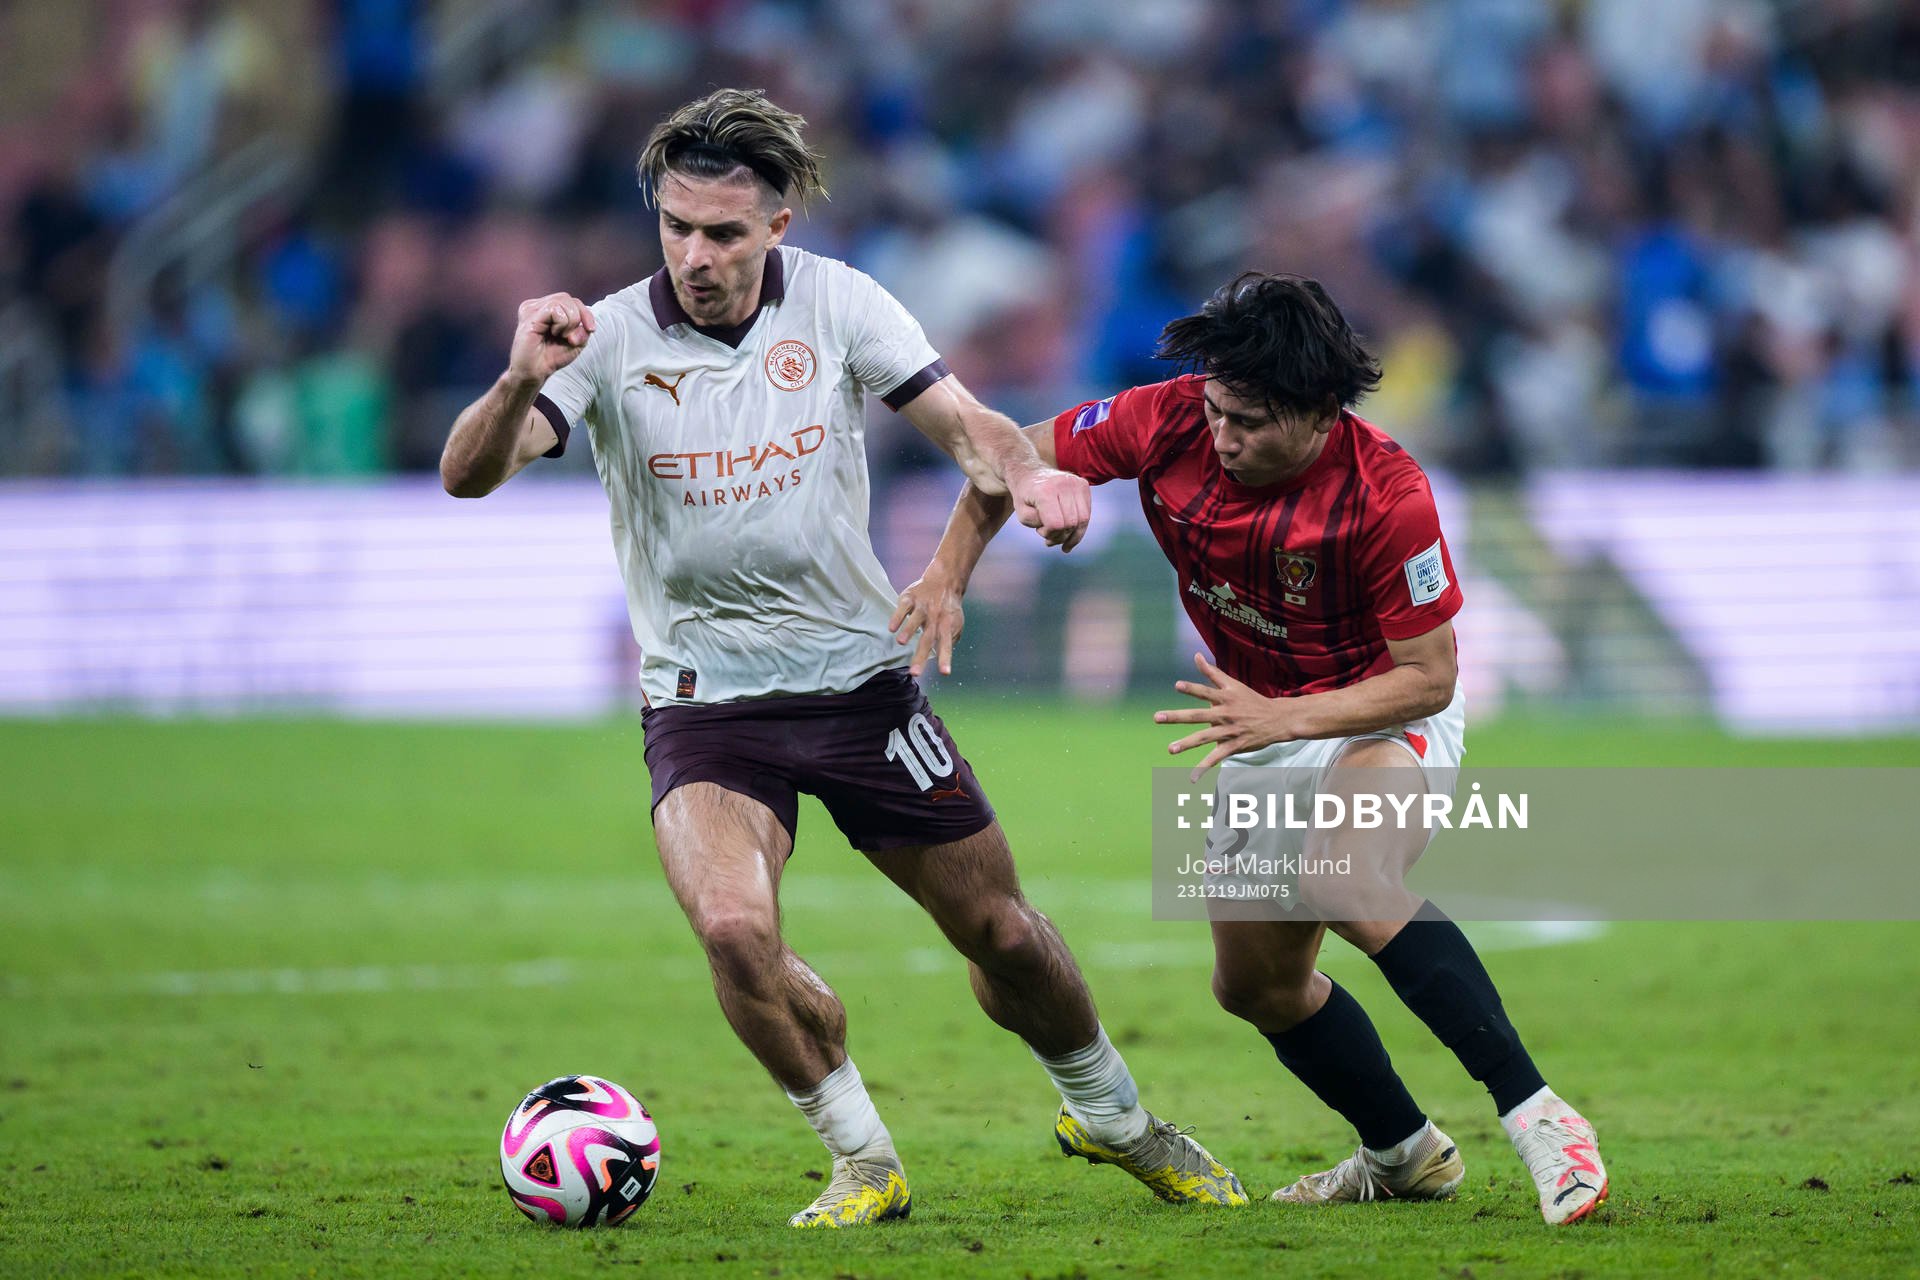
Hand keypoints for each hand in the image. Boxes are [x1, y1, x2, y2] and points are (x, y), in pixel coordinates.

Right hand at [508, 292, 595, 383]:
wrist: (534, 372)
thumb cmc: (551, 357)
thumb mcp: (576, 342)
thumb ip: (583, 329)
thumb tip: (585, 323)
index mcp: (545, 309)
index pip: (570, 300)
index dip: (585, 313)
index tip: (591, 329)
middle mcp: (536, 305)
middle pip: (567, 298)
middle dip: (578, 317)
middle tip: (570, 337)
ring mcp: (531, 308)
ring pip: (563, 301)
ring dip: (570, 322)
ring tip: (560, 336)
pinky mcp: (529, 315)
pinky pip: (555, 309)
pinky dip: (562, 323)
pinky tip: (553, 333)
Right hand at [888, 573, 965, 675]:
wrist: (945, 580)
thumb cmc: (948, 608)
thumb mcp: (956, 623)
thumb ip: (951, 639)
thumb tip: (944, 656)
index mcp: (946, 626)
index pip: (946, 645)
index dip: (945, 658)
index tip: (944, 672)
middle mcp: (935, 617)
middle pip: (927, 638)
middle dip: (920, 656)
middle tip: (915, 673)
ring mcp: (922, 607)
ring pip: (915, 620)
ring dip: (908, 631)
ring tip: (901, 643)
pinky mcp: (910, 598)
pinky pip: (903, 607)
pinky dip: (897, 617)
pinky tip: (891, 628)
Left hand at [1009, 467, 1089, 551]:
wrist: (1031, 473)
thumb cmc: (1025, 496)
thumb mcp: (1021, 512)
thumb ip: (1034, 522)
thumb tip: (1057, 528)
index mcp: (1045, 490)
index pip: (1056, 523)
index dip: (1049, 534)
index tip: (1040, 530)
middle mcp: (1063, 484)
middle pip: (1071, 523)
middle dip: (1060, 536)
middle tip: (1049, 536)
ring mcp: (1076, 483)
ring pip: (1083, 520)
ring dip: (1072, 534)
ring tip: (1060, 539)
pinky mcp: (1083, 485)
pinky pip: (1087, 513)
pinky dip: (1079, 527)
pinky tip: (1069, 532)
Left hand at [1155, 653, 1294, 780]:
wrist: (1277, 719)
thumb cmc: (1251, 699)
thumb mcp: (1232, 684)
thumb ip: (1211, 672)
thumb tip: (1195, 656)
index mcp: (1225, 698)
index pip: (1205, 692)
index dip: (1192, 689)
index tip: (1177, 686)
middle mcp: (1225, 713)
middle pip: (1198, 715)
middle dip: (1177, 716)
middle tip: (1157, 717)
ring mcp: (1229, 731)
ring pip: (1205, 737)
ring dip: (1187, 743)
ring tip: (1170, 749)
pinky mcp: (1234, 746)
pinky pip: (1216, 758)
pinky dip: (1204, 768)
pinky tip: (1191, 778)